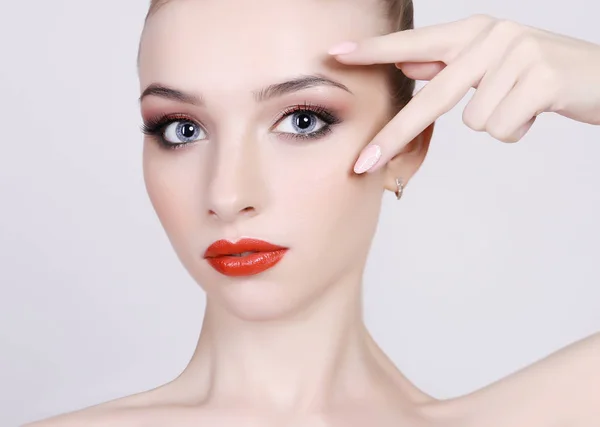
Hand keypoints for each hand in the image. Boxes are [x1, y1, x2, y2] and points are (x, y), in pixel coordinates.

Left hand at [327, 14, 599, 173]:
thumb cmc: (538, 73)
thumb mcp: (492, 62)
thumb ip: (448, 64)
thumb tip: (407, 65)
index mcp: (473, 31)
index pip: (413, 44)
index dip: (374, 51)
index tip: (335, 55)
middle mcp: (491, 36)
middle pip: (431, 98)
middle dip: (395, 137)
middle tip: (361, 165)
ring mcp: (518, 53)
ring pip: (475, 121)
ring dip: (497, 122)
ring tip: (522, 102)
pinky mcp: (541, 77)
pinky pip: (503, 127)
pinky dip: (517, 129)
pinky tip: (536, 109)